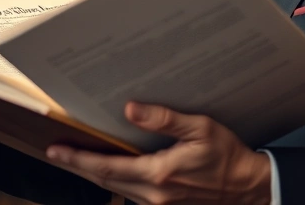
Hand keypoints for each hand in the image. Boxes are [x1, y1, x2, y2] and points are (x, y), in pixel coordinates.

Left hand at [45, 102, 271, 204]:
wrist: (249, 187)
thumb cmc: (227, 156)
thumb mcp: (200, 129)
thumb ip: (164, 119)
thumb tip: (130, 109)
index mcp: (159, 174)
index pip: (107, 167)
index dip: (78, 159)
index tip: (56, 150)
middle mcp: (154, 194)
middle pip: (104, 180)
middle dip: (78, 166)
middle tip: (55, 151)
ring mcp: (159, 203)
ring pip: (114, 188)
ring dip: (92, 173)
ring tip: (75, 157)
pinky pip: (128, 192)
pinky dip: (112, 179)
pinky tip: (106, 168)